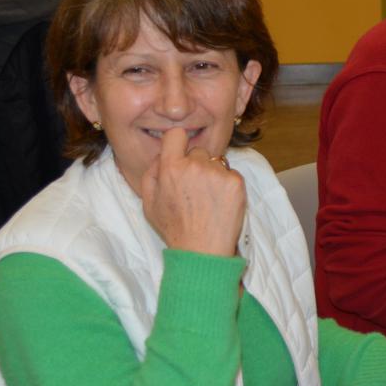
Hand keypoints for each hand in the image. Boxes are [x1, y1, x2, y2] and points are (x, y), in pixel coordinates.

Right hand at [139, 127, 245, 256]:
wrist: (202, 251)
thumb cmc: (174, 228)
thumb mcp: (149, 202)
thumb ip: (151, 172)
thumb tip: (161, 154)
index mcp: (171, 167)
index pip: (176, 135)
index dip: (178, 144)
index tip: (180, 154)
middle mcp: (195, 165)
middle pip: (198, 151)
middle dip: (196, 165)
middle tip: (194, 190)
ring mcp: (218, 173)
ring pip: (216, 163)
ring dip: (213, 176)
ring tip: (208, 200)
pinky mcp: (236, 182)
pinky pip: (231, 174)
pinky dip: (228, 186)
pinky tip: (220, 204)